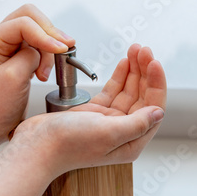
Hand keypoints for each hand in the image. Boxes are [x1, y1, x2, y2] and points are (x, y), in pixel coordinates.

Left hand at [0, 4, 74, 148]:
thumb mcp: (14, 78)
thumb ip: (31, 55)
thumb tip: (45, 46)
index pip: (24, 24)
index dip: (45, 35)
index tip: (62, 50)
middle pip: (31, 17)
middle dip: (49, 32)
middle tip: (64, 49)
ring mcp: (7, 46)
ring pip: (37, 30)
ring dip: (48, 48)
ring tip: (45, 74)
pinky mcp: (17, 56)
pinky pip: (38, 45)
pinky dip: (47, 56)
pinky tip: (44, 73)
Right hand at [14, 44, 165, 177]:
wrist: (37, 145)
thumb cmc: (68, 144)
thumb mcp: (107, 133)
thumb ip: (136, 124)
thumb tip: (159, 113)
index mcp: (131, 142)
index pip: (152, 108)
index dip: (156, 84)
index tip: (154, 63)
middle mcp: (122, 132)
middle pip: (142, 97)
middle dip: (146, 72)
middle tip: (144, 50)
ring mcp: (108, 121)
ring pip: (128, 90)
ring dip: (134, 70)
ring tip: (136, 50)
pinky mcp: (94, 111)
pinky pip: (113, 90)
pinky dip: (120, 75)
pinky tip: (125, 63)